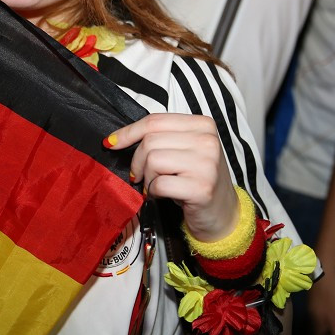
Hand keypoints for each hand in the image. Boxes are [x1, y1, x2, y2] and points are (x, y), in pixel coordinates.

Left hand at [108, 113, 237, 241]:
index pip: (155, 121)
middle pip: (151, 141)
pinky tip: (161, 195)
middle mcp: (207, 140)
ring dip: (147, 177)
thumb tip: (117, 139)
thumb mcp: (184, 151)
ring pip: (153, 160)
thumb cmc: (196, 180)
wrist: (222, 213)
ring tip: (155, 185)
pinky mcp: (201, 188)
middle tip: (140, 175)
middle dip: (137, 161)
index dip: (128, 132)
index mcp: (203, 124)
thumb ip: (161, 138)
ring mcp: (206, 164)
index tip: (112, 143)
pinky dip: (153, 192)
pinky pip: (159, 184)